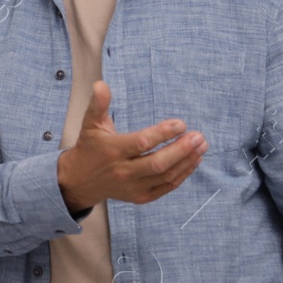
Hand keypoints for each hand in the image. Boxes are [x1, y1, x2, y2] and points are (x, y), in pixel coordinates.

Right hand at [56, 81, 205, 211]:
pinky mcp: (140, 197)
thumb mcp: (90, 124)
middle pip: (158, 163)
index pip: (142, 143)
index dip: (163, 134)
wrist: (81, 181)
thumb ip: (98, 104)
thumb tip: (101, 85)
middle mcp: (123, 171)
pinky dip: (182, 175)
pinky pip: (166, 187)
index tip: (180, 123)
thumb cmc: (90, 147)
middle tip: (199, 136)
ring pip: (165, 176)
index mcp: (112, 151)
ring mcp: (133, 187)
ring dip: (187, 161)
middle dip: (182, 150)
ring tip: (201, 146)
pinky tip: (193, 161)